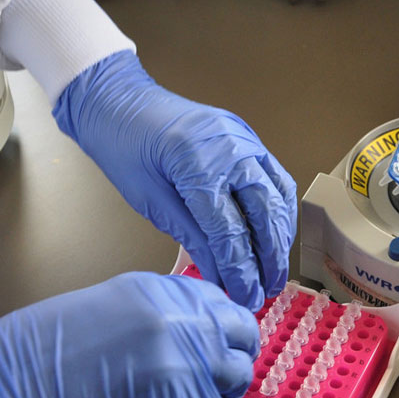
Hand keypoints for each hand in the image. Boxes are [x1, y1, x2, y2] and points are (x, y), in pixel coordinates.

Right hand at [0, 273, 257, 397]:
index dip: (219, 323)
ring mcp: (186, 363)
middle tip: (219, 369)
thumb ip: (147, 313)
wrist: (10, 396)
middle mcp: (179, 320)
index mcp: (155, 290)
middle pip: (240, 332)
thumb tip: (175, 330)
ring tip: (193, 397)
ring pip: (237, 375)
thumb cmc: (32, 356)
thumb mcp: (98, 306)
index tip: (215, 336)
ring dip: (222, 388)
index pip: (216, 299)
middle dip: (234, 350)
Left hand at [54, 51, 295, 310]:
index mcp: (199, 163)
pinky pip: (275, 176)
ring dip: (280, 236)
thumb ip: (190, 235)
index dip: (240, 270)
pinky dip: (279, 208)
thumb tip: (218, 274)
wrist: (118, 101)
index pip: (230, 230)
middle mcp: (231, 147)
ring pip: (278, 196)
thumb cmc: (123, 145)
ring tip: (275, 269)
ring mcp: (244, 139)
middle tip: (266, 290)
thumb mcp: (148, 199)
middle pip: (264, 214)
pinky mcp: (247, 138)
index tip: (244, 296)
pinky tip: (276, 233)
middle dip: (269, 258)